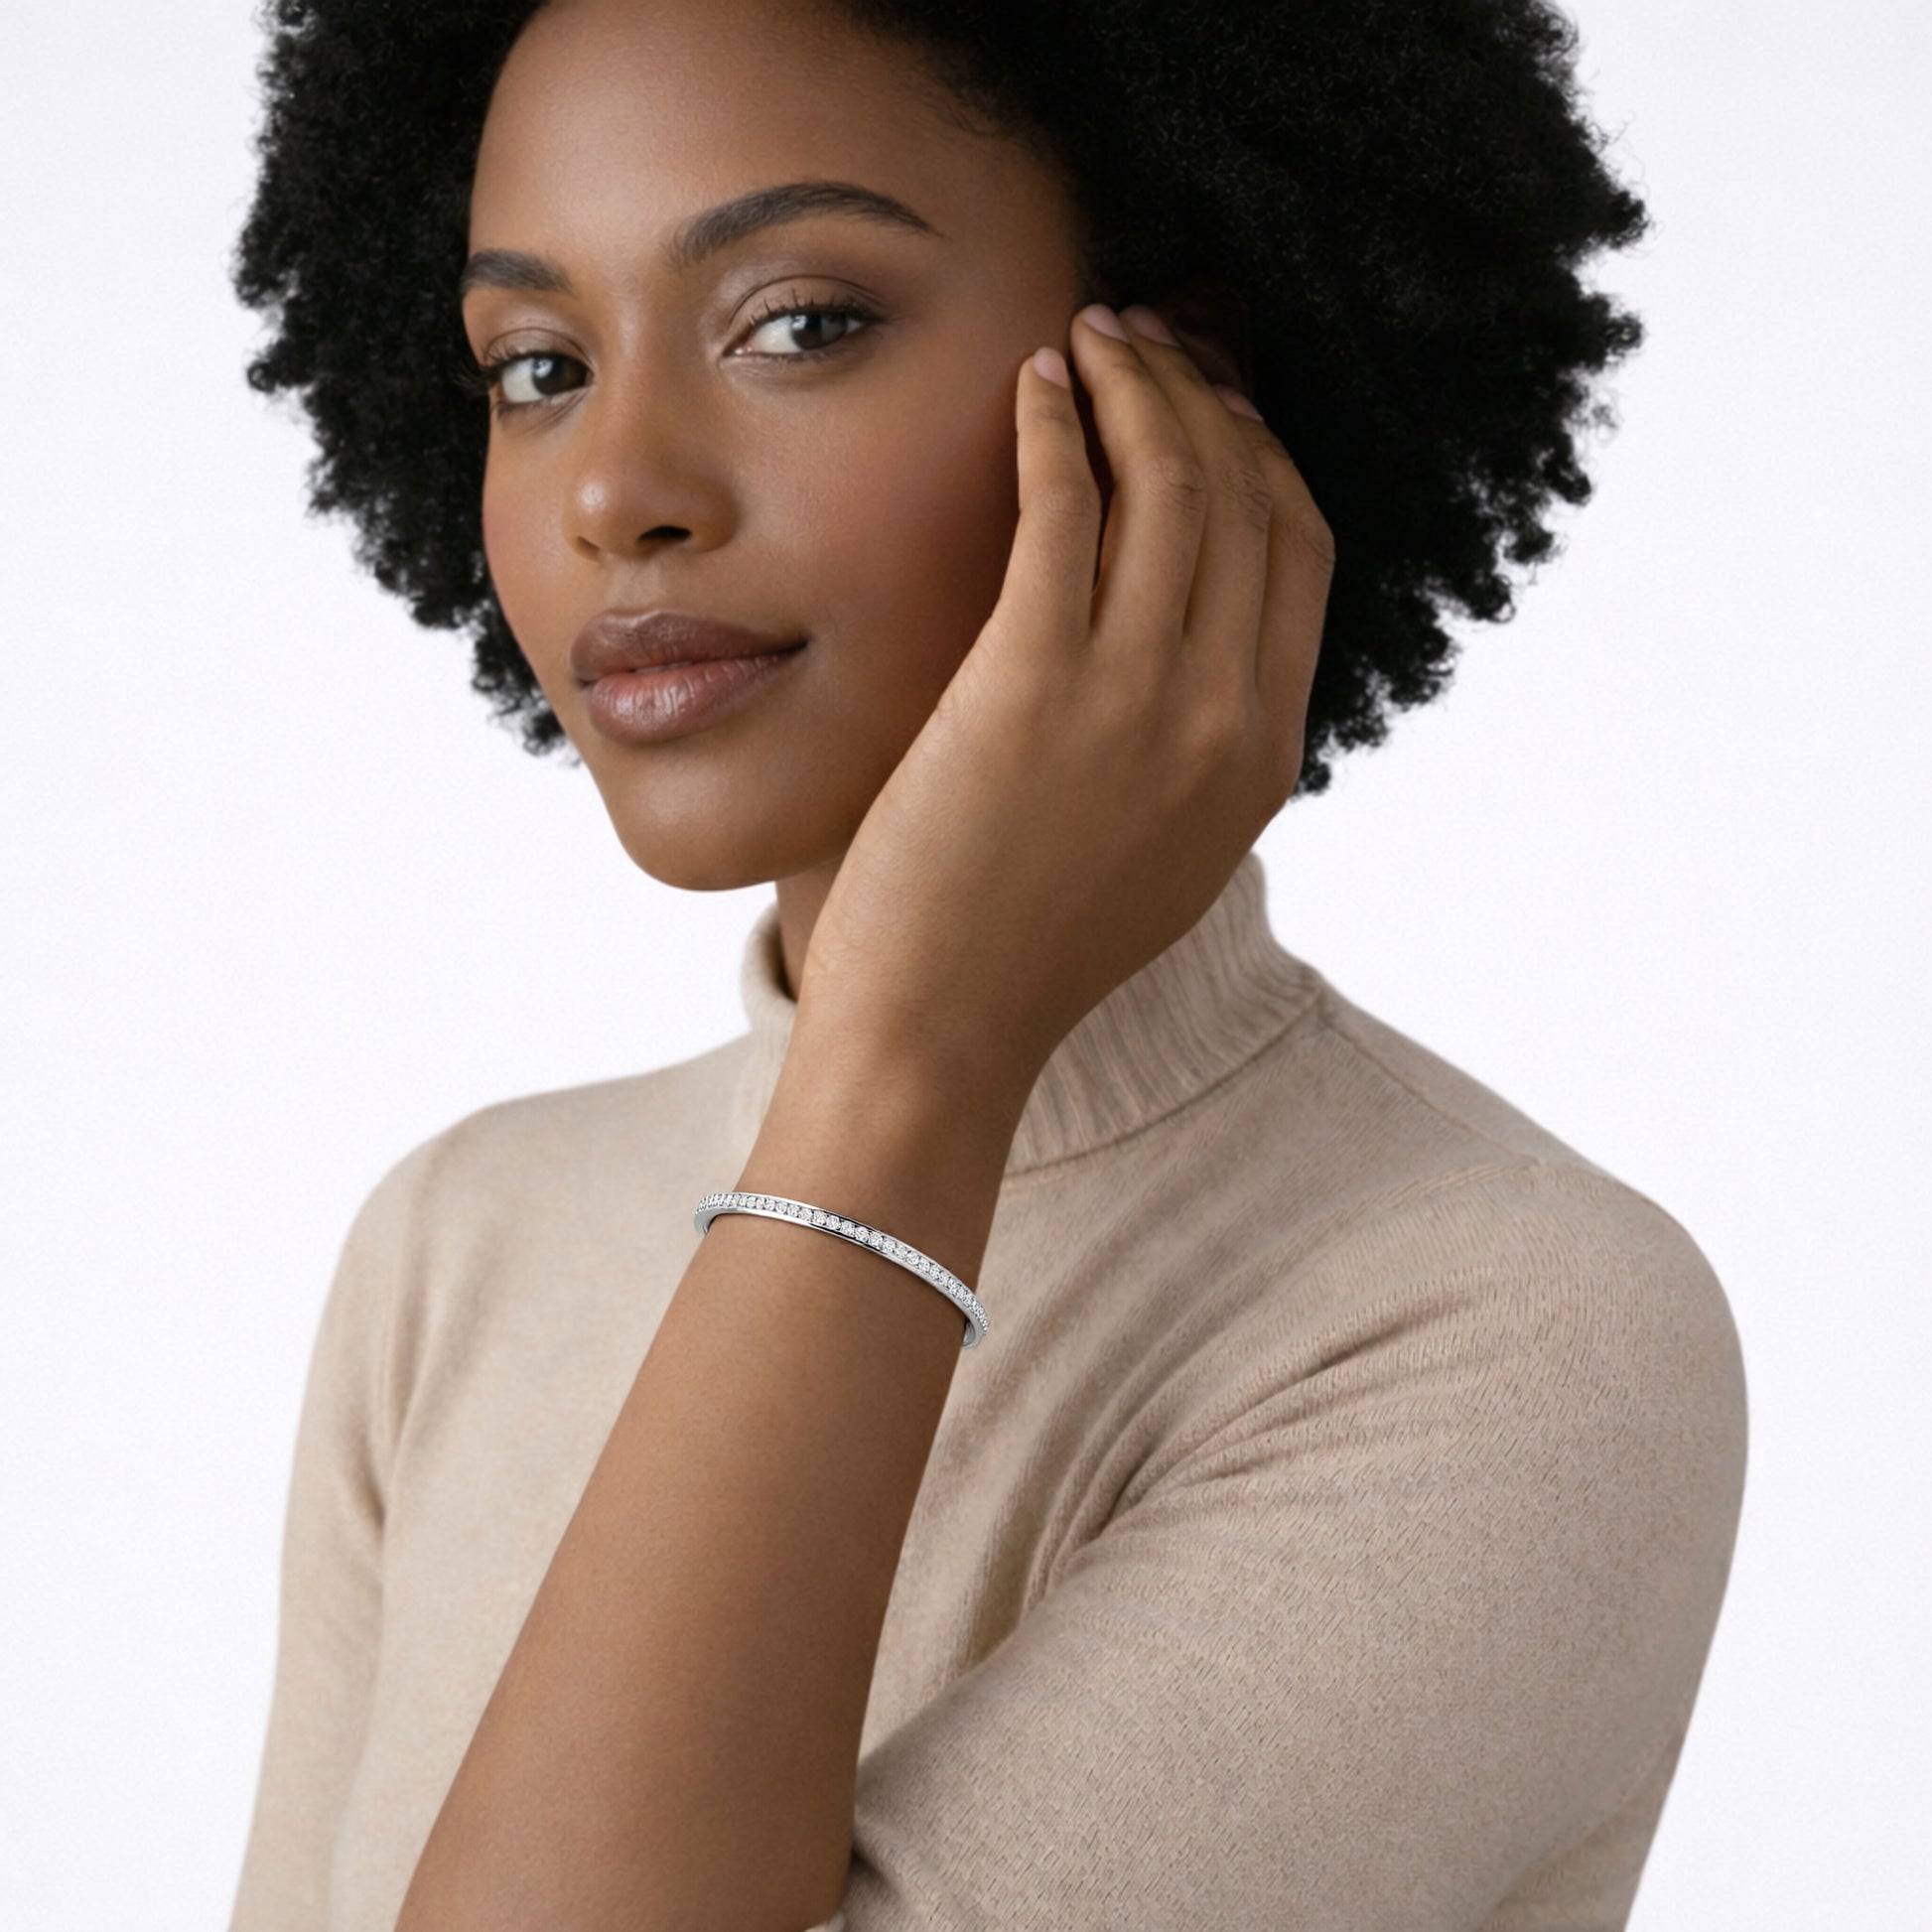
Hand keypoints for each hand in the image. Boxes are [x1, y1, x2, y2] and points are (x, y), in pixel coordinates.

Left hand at [795, 301, 1334, 1093]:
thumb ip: (1198, 747)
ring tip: (1092, 336)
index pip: (1301, 551)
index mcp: (1264, 755)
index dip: (1264, 450)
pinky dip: (1059, 425)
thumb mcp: (1162, 850)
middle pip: (1247, 495)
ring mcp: (1137, 698)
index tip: (1214, 399)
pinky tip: (1036, 381)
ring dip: (1137, 385)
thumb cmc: (1027, 944)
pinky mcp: (1035, 684)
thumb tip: (1187, 642)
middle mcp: (1223, 715)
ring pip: (1172, 483)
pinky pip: (1068, 508)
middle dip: (1205, 392)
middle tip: (1151, 339)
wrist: (945, 1029)